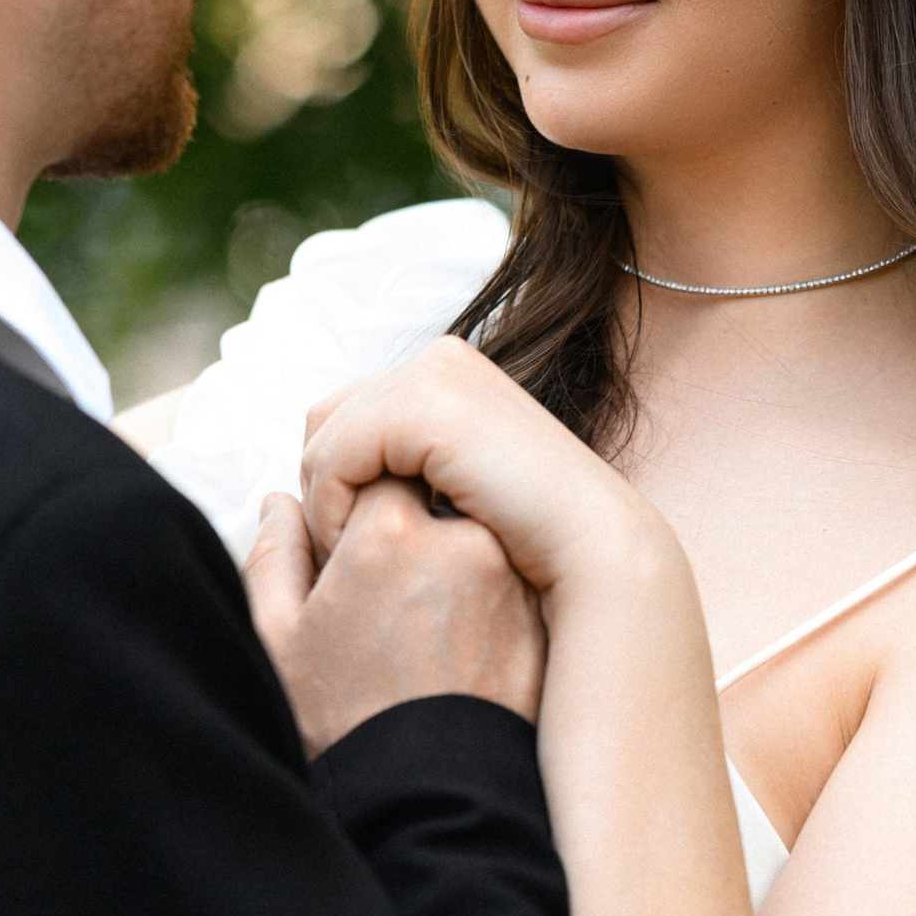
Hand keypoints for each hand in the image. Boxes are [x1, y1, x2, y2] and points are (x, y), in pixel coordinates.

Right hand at [244, 474, 544, 754]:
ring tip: (418, 633)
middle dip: (406, 531)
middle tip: (381, 599)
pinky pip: (509, 583)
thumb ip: (274, 556)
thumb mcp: (278, 642)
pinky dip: (484, 602)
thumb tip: (284, 505)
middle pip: (431, 497)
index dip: (353, 511)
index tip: (343, 557)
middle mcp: (465, 541)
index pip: (375, 469)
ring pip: (474, 538)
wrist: (429, 806)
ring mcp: (514, 579)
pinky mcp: (544, 619)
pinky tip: (454, 653)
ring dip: (448, 563)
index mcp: (390, 531)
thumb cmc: (344, 726)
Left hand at [298, 336, 645, 601]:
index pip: (347, 413)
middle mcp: (440, 357)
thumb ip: (421, 465)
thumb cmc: (536, 537)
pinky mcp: (421, 406)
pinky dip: (331, 509)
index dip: (336, 479)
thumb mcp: (467, 485)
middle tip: (345, 551)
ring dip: (326, 505)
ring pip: (322, 440)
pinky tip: (359, 551)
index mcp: (450, 370)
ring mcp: (432, 374)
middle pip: (326, 420)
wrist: (594, 546)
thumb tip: (352, 477)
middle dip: (325, 486)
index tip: (353, 540)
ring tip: (354, 558)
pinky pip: (332, 458)